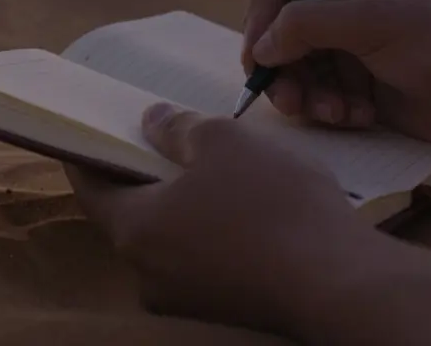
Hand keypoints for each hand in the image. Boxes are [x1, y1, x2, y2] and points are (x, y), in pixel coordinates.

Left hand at [64, 101, 397, 340]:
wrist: (341, 283)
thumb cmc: (272, 204)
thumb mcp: (223, 142)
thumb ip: (178, 128)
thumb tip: (151, 120)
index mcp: (133, 231)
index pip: (90, 187)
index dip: (89, 154)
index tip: (93, 130)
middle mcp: (147, 274)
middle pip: (131, 215)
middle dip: (144, 176)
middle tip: (162, 140)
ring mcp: (185, 299)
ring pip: (170, 239)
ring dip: (183, 204)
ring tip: (214, 168)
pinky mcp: (223, 309)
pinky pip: (203, 260)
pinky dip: (211, 231)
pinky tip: (244, 207)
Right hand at [242, 0, 430, 151]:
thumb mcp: (375, 24)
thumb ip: (309, 25)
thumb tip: (261, 47)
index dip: (259, 17)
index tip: (263, 55)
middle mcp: (340, 7)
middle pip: (275, 33)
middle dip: (281, 69)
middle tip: (291, 102)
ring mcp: (347, 49)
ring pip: (291, 71)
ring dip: (304, 97)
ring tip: (336, 114)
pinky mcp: (357, 87)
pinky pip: (315, 98)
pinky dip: (328, 111)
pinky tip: (359, 118)